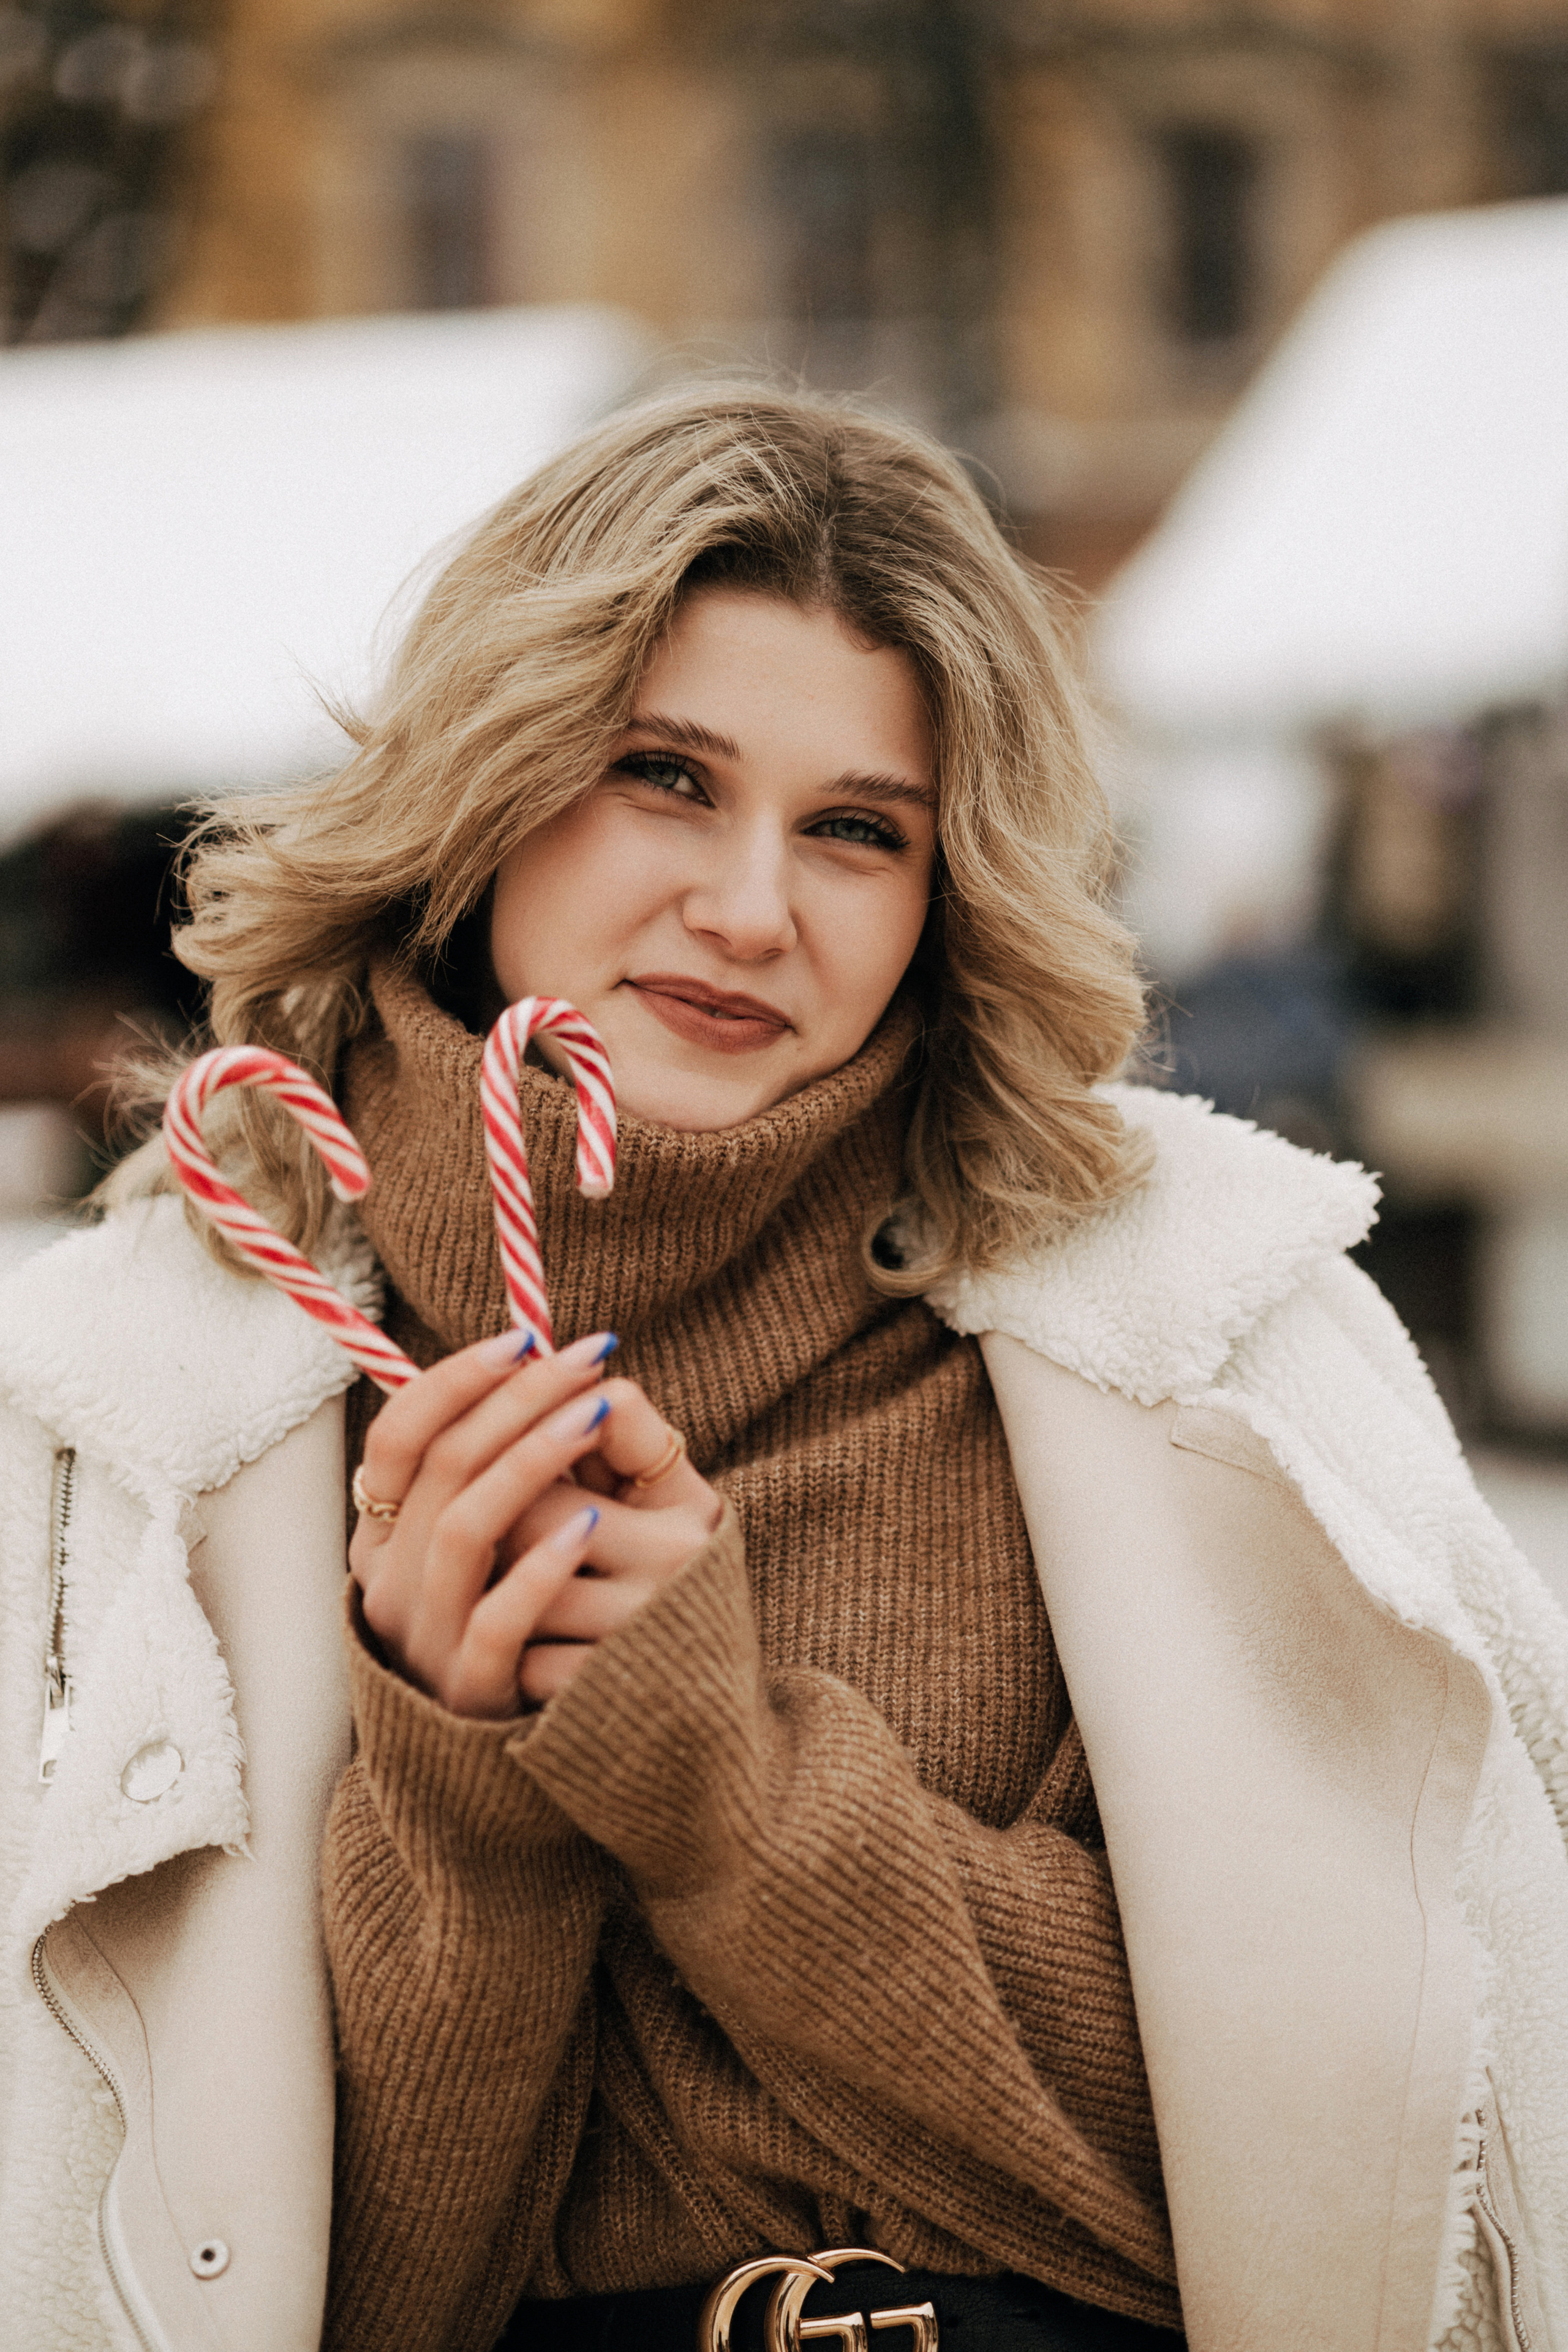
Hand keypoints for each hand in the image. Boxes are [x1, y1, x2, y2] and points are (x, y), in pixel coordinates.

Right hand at [348, 1328, 720, 1717]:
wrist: (499, 1759)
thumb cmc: (504, 1621)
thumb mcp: (480, 1542)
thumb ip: (482, 1468)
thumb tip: (530, 1359)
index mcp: (382, 1536)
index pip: (397, 1435)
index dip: (456, 1378)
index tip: (525, 1336)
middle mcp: (388, 1582)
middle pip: (440, 1467)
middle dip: (518, 1399)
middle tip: (588, 1358)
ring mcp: (424, 1639)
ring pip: (463, 1530)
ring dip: (533, 1461)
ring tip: (596, 1415)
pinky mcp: (469, 1690)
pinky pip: (496, 1620)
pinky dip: (540, 1566)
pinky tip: (589, 1522)